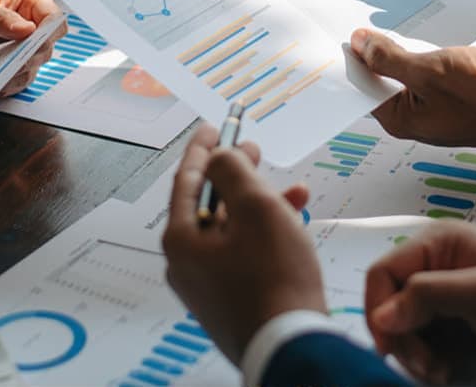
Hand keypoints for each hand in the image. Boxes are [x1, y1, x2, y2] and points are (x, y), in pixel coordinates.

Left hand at [0, 0, 64, 94]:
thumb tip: (26, 30)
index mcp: (30, 4)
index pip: (55, 20)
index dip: (48, 34)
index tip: (30, 43)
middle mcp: (32, 26)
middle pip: (47, 47)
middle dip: (29, 57)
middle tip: (7, 61)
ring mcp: (23, 48)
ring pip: (36, 67)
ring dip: (17, 73)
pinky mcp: (12, 64)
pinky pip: (20, 80)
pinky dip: (8, 84)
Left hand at [162, 123, 323, 365]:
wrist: (294, 349)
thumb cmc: (275, 280)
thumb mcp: (256, 207)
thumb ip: (232, 170)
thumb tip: (219, 156)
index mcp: (180, 238)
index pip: (187, 178)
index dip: (203, 147)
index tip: (215, 126)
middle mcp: (186, 262)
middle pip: (209, 202)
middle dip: (237, 174)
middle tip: (253, 149)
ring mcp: (207, 285)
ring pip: (232, 228)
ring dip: (260, 204)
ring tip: (291, 189)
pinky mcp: (230, 300)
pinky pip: (243, 253)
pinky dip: (264, 235)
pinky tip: (294, 222)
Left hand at [350, 28, 475, 148]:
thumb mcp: (429, 71)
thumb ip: (388, 58)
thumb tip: (358, 43)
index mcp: (398, 120)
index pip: (359, 87)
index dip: (350, 60)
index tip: (341, 35)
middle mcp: (413, 118)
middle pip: (379, 81)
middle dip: (371, 53)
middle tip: (360, 24)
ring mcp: (433, 109)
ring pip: (402, 74)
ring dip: (395, 51)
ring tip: (385, 25)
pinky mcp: (451, 98)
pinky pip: (424, 74)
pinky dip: (418, 55)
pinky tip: (416, 36)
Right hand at [365, 223, 475, 383]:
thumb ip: (428, 296)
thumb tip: (380, 317)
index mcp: (435, 243)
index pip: (383, 272)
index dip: (378, 308)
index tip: (387, 348)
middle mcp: (432, 266)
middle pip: (389, 304)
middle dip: (404, 339)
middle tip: (429, 369)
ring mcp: (441, 298)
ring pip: (403, 330)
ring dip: (418, 356)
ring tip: (445, 373)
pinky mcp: (451, 326)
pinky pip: (424, 345)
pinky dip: (432, 363)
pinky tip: (453, 372)